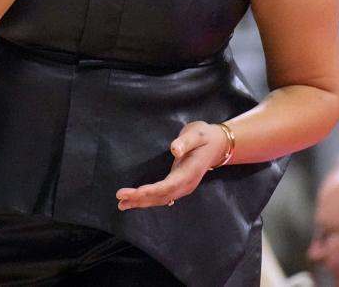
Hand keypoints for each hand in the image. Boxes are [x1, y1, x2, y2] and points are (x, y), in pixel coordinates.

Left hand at [115, 121, 230, 209]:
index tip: (137, 192)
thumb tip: (174, 150)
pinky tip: (135, 202)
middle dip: (141, 198)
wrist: (218, 145)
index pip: (169, 185)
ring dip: (142, 202)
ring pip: (161, 199)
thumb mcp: (196, 134)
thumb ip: (185, 141)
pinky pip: (163, 196)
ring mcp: (183, 186)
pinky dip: (148, 200)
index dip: (153, 190)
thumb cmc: (204, 136)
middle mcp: (186, 184)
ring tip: (122, 204)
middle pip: (162, 195)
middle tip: (120, 198)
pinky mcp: (179, 185)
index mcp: (190, 172)